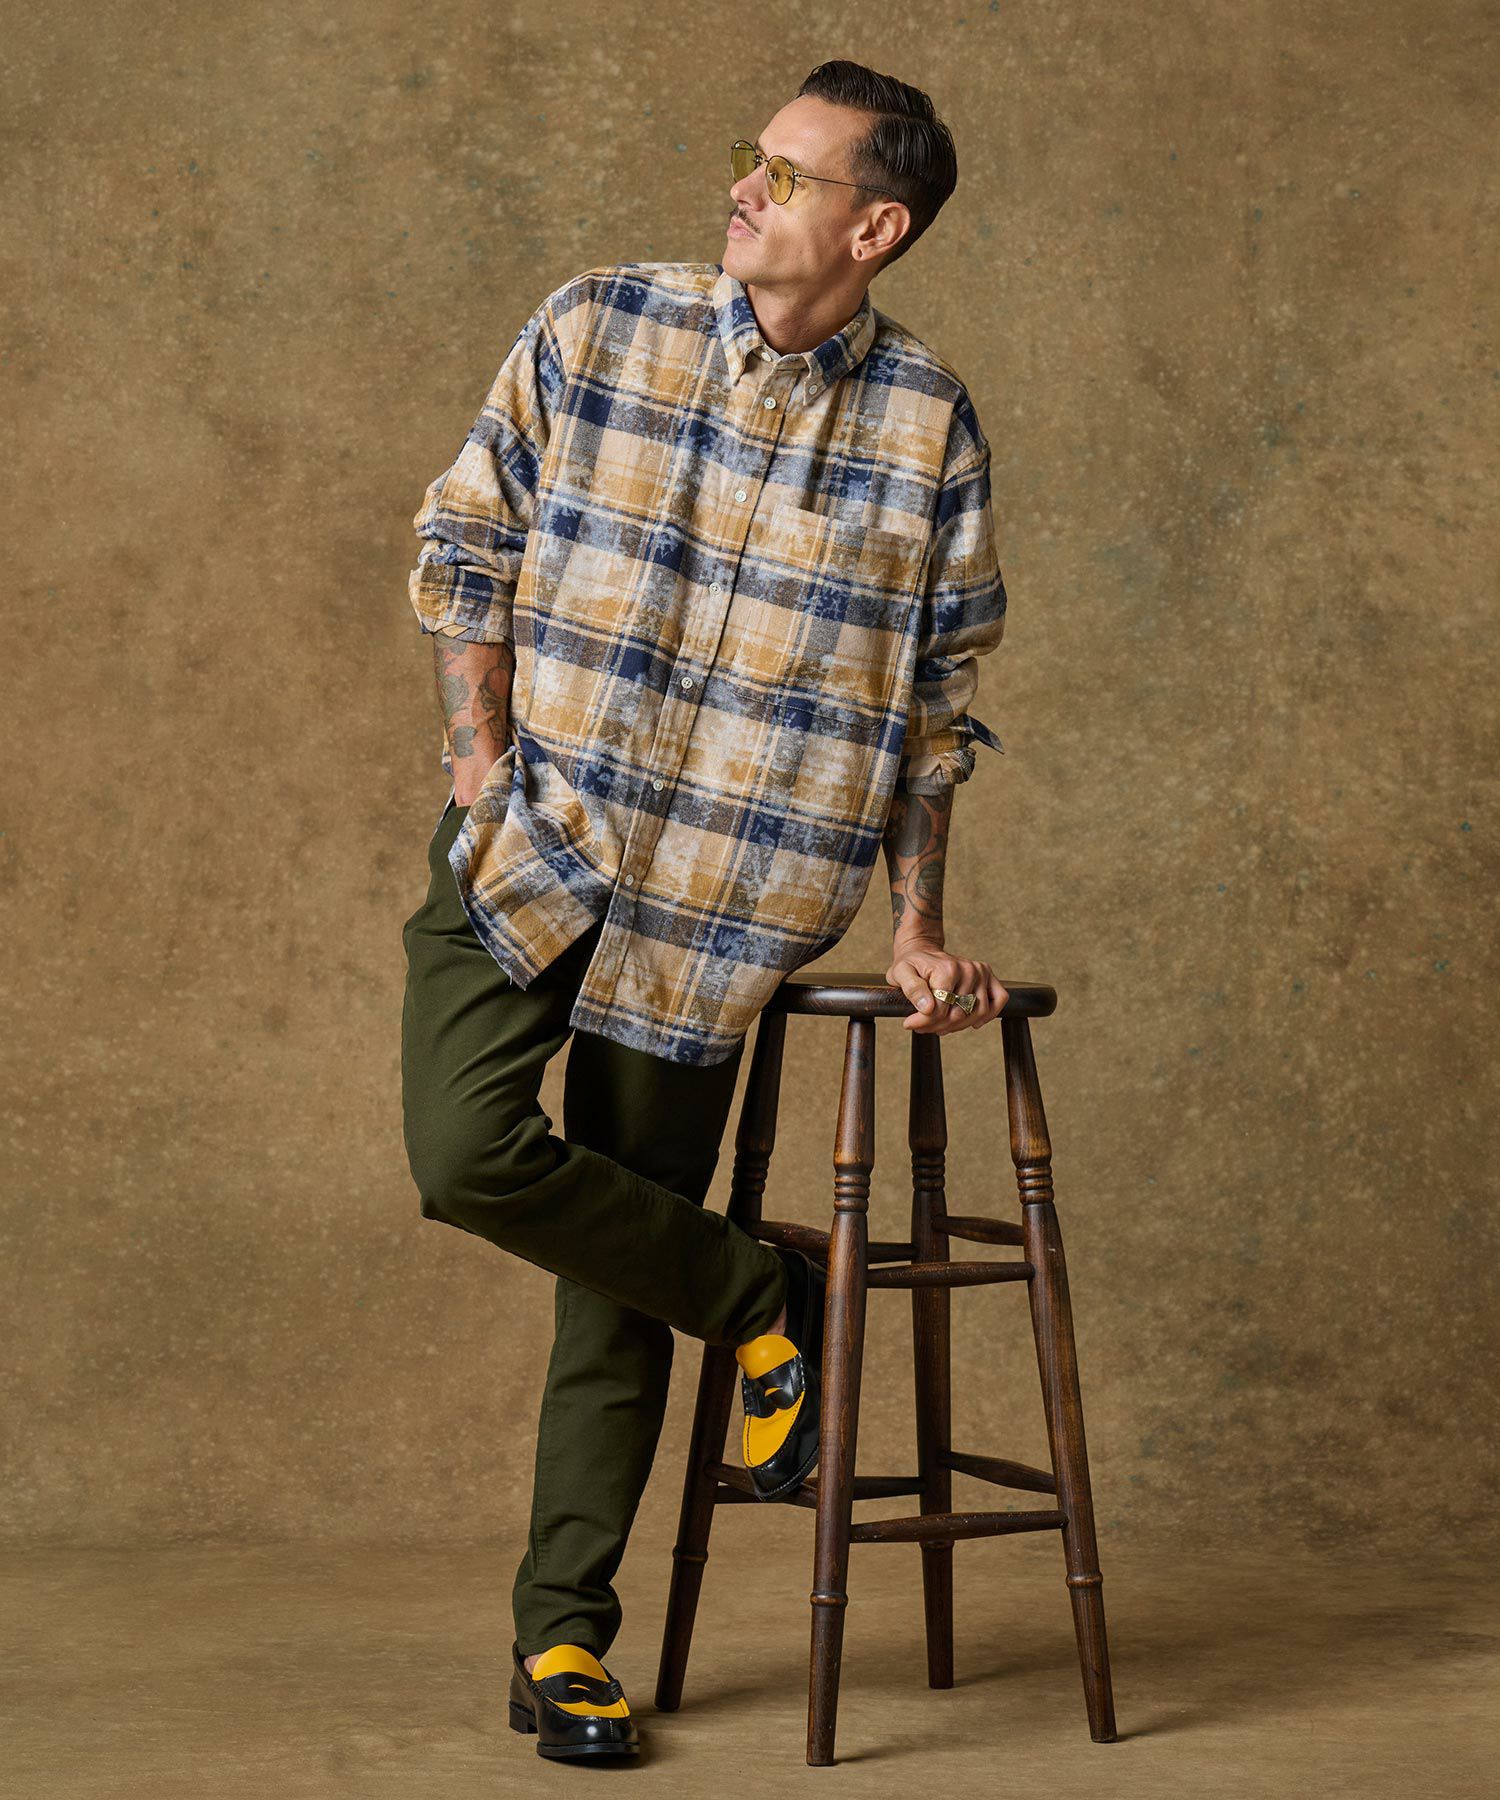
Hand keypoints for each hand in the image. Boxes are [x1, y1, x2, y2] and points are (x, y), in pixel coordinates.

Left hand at [885, 940, 1007, 1034]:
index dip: (924, 1022)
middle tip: (923, 1026)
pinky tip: (973, 1022)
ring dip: (959, 1026)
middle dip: (938, 1026)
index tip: (910, 1023)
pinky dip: (989, 1015)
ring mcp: (981, 973)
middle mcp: (969, 969)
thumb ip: (912, 989)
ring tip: (941, 1025)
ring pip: (978, 1013)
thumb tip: (928, 1008)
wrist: (922, 953)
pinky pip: (999, 1000)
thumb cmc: (911, 965)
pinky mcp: (989, 977)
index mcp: (947, 969)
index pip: (941, 1009)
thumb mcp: (900, 973)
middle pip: (959, 1014)